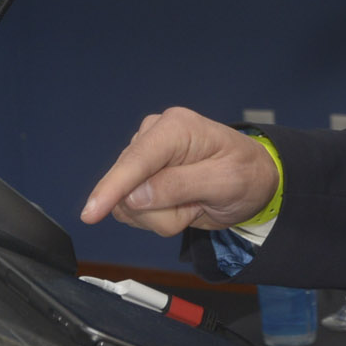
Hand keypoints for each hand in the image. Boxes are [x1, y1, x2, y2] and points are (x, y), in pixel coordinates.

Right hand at [80, 108, 278, 235]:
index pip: (136, 160)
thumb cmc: (246, 174)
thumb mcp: (225, 182)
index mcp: (176, 127)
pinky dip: (158, 218)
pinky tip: (180, 205)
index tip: (92, 212)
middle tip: (196, 205)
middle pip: (128, 188)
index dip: (113, 187)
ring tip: (192, 203)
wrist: (253, 181)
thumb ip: (179, 186)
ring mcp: (145, 157)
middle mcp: (154, 136)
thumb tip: (135, 195)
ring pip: (127, 203)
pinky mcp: (141, 177)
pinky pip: (131, 209)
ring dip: (161, 217)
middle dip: (161, 211)